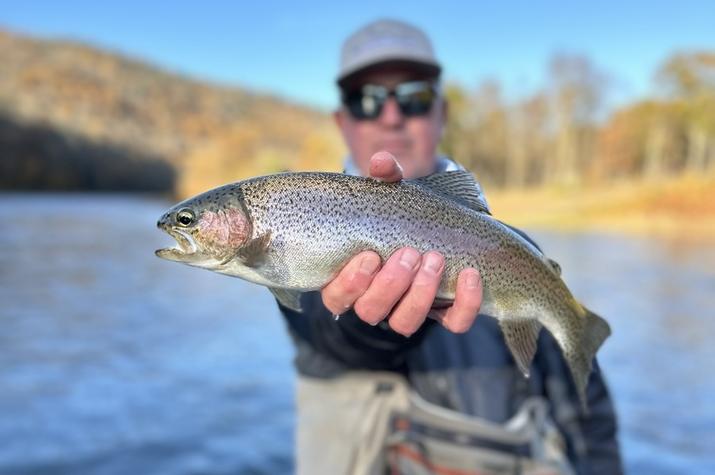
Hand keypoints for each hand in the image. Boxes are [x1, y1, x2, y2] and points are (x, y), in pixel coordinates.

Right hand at [320, 151, 482, 335]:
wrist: (441, 226)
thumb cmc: (401, 214)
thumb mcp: (390, 196)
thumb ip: (385, 180)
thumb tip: (382, 162)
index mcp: (352, 278)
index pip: (336, 298)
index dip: (350, 284)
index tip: (370, 255)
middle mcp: (376, 300)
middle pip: (371, 311)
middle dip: (391, 285)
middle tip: (410, 253)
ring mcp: (409, 310)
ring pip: (406, 323)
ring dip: (421, 295)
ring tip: (435, 259)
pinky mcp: (444, 313)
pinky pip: (454, 323)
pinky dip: (464, 304)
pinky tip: (470, 275)